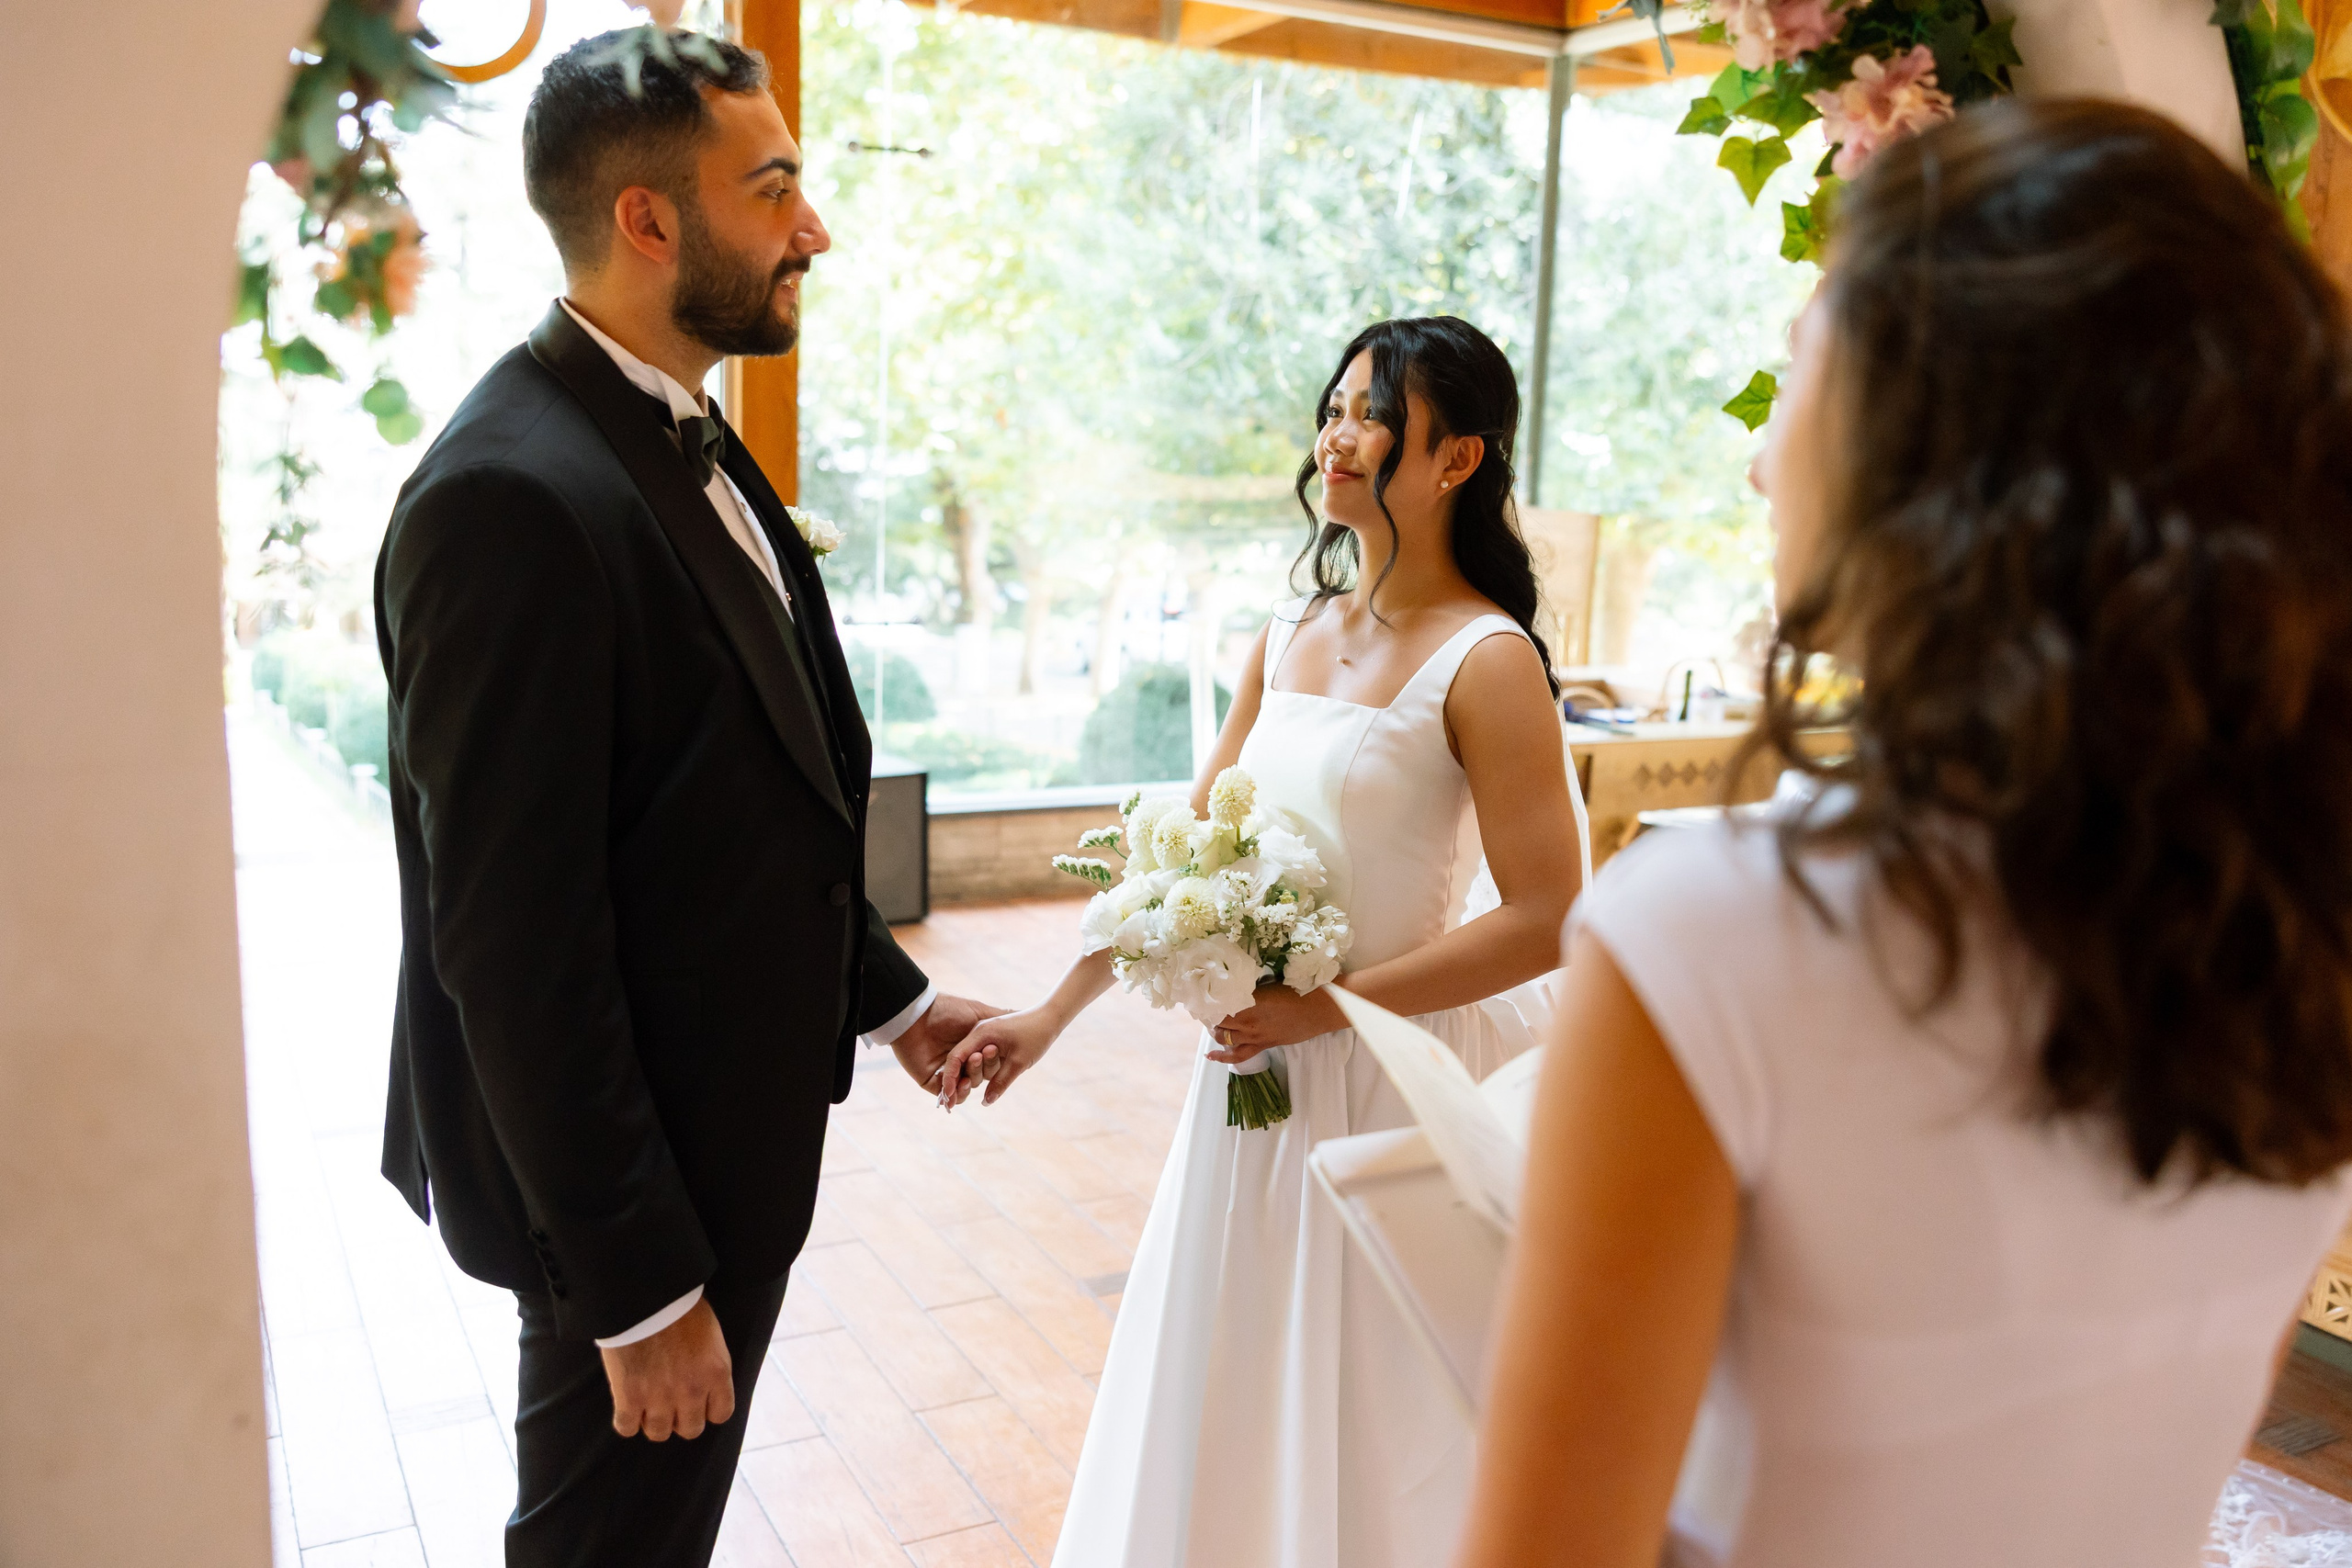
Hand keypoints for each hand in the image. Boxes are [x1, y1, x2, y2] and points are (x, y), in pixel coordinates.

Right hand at [600, 1297, 732, 1440]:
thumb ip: (709, 1365)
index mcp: (717, 1373)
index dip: (707, 1409)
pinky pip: (627, 1427)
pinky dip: (625, 1421)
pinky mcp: (629, 1397)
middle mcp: (692, 1390)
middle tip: (670, 1404)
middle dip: (681, 1419)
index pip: (721, 1414)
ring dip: (653, 1421)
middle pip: (691, 1430)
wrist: (645, 1294)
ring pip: (659, 1433)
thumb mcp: (710, 1334)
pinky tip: (626, 1406)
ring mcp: (660, 1397)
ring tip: (646, 1405)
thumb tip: (703, 1382)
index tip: (697, 1401)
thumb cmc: (679, 1305)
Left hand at [889, 993, 1004, 1096]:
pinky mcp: (930, 1080)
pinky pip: (946, 1094)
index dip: (993, 1062)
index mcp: (971, 1047)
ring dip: (969, 1085)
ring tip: (969, 1076)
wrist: (918, 1014)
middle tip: (980, 1055)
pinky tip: (960, 1087)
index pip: (987, 1064)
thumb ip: (998, 1017)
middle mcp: (959, 1061)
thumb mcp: (979, 1012)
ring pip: (963, 1087)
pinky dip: (955, 1095)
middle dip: (981, 1070)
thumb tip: (1020, 1016)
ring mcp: (944, 1072)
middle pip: (978, 1077)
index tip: (994, 1050)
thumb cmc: (948, 1010)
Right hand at [937, 1005, 1065, 1108]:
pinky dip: (983, 1069)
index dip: (950, 1079)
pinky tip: (991, 1079)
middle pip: (961, 1060)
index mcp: (981, 1033)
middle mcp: (978, 1033)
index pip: (955, 1057)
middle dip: (963, 1078)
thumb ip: (1000, 1082)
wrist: (1050, 1018)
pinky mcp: (992, 1040)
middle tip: (969, 1093)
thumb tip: (985, 1102)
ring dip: (980, 1072)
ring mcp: (984, 1035)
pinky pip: (980, 1057)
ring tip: (1002, 1068)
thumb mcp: (1019, 1062)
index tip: (949, 1097)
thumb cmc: (1036, 1036)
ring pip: (972, 1060)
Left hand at [1205, 982, 1344, 1062]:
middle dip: (1211, 1017)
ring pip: (1224, 1037)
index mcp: (1250, 1001)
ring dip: (1216, 1032)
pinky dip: (1222, 1057)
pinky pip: (1238, 1055)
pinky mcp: (1263, 1045)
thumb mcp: (1270, 984)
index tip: (1205, 997)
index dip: (1209, 1002)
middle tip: (1209, 1010)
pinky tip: (1210, 1056)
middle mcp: (1248, 1020)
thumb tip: (1235, 987)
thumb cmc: (1299, 990)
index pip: (1219, 1004)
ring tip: (1214, 1025)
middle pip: (1219, 1021)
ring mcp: (1255, 1035)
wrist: (1320, 1009)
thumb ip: (1251, 989)